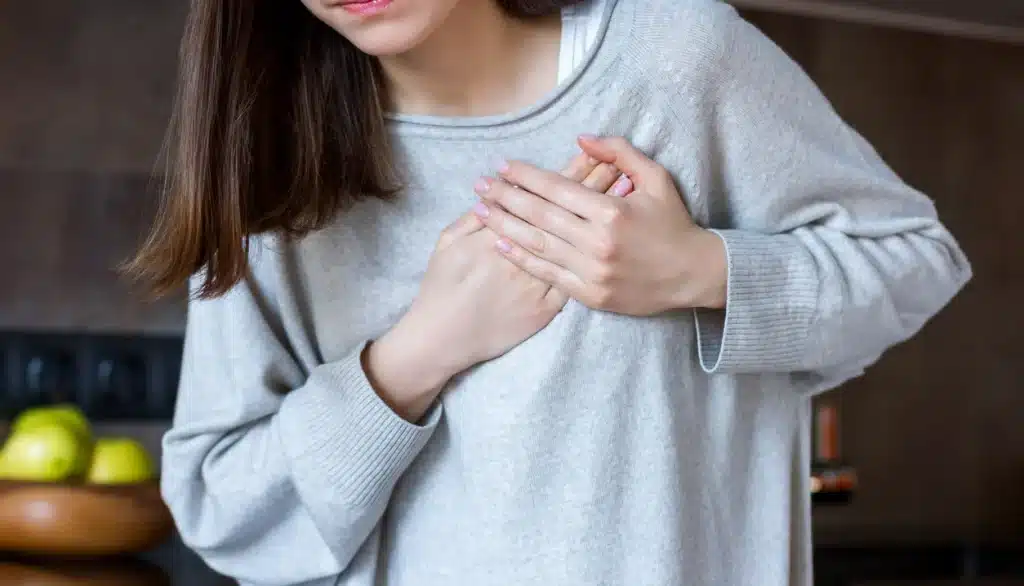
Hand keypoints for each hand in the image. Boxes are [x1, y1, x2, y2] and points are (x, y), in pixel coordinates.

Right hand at [364, 152, 627, 420]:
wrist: (443, 338)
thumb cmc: (440, 288)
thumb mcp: (447, 243)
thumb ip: (472, 216)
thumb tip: (491, 193)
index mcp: (501, 235)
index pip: (543, 196)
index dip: (567, 174)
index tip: (587, 153)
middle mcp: (525, 257)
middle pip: (566, 215)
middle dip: (591, 185)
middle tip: (615, 161)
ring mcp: (537, 286)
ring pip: (578, 242)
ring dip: (600, 216)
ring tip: (622, 185)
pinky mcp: (546, 308)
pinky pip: (576, 275)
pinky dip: (596, 252)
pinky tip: (614, 235)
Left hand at [472, 135, 726, 315]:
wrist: (693, 274)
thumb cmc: (673, 223)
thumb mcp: (656, 178)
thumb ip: (619, 153)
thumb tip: (580, 139)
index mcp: (612, 212)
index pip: (557, 189)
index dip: (525, 176)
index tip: (503, 166)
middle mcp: (598, 243)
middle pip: (539, 215)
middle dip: (504, 197)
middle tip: (480, 186)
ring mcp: (592, 272)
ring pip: (537, 245)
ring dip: (504, 226)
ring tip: (480, 211)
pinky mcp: (591, 295)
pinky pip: (547, 274)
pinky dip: (522, 258)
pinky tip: (501, 244)